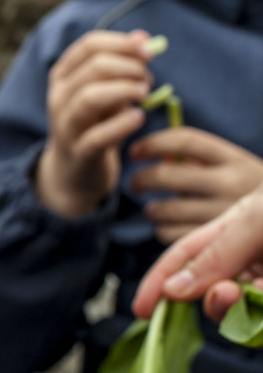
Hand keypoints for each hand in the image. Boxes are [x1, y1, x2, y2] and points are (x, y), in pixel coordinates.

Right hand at [37, 30, 153, 216]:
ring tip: (145, 94)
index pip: (90, 45)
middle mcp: (59, 97)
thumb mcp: (105, 91)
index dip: (123, 43)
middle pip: (94, 67)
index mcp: (63, 76)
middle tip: (148, 79)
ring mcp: (66, 125)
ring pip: (91, 97)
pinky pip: (99, 136)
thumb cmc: (93, 124)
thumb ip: (121, 64)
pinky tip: (139, 118)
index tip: (148, 50)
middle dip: (130, 67)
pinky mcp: (79, 152)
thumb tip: (143, 37)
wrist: (73, 171)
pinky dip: (123, 124)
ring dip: (126, 90)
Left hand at [130, 128, 262, 243]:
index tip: (134, 151)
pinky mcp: (216, 242)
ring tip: (154, 210)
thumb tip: (160, 157)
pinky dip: (161, 230)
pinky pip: (171, 234)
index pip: (186, 140)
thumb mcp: (237, 170)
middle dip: (141, 179)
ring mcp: (224, 214)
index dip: (153, 143)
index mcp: (236, 160)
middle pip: (166, 175)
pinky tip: (168, 227)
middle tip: (135, 185)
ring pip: (165, 209)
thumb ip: (201, 161)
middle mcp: (232, 184)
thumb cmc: (249, 194)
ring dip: (151, 209)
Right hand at [133, 184, 262, 320]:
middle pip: (204, 289)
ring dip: (236, 307)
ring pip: (231, 310)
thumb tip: (171, 289)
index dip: (158, 282)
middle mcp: (244, 259)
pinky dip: (259, 317)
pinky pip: (258, 322)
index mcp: (230, 232)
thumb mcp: (255, 220)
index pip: (182, 258)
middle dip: (208, 298)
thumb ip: (216, 254)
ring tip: (262, 289)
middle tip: (227, 294)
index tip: (142, 310)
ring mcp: (260, 281)